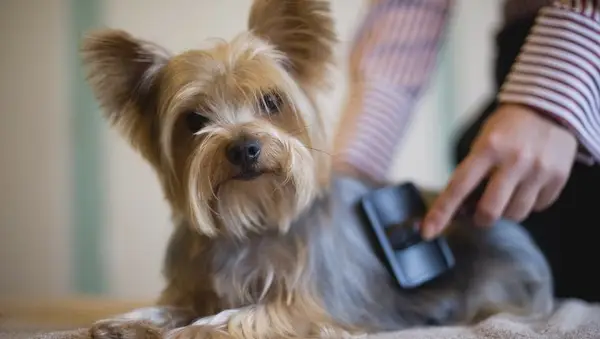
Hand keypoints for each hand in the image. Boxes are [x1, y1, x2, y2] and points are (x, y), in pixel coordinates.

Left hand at [422, 104, 577, 238]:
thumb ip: (472, 172)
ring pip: (515, 214)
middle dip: (480, 218)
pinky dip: (529, 202)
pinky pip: (538, 208)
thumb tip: (460, 210)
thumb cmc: (507, 129)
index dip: (441, 212)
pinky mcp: (558, 177)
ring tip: (508, 191)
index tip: (428, 232)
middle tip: (480, 212)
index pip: (458, 187)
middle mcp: (514, 160)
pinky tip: (528, 183)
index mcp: (488, 148)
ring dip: (506, 211)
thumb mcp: (483, 141)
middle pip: (489, 211)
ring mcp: (538, 169)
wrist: (550, 107)